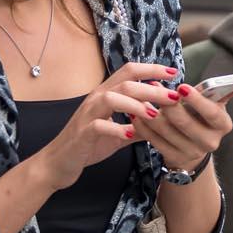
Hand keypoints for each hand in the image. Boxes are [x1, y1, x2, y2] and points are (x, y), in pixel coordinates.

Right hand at [36, 62, 184, 189]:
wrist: (58, 163)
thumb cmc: (88, 145)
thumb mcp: (119, 134)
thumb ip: (139, 126)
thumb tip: (165, 121)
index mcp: (105, 95)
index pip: (129, 72)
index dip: (151, 69)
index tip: (173, 72)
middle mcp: (96, 99)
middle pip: (126, 83)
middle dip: (152, 88)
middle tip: (174, 97)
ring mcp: (87, 115)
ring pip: (112, 98)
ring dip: (136, 105)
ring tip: (155, 115)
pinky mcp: (82, 133)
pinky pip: (99, 125)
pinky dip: (116, 128)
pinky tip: (131, 133)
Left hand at [133, 76, 232, 172]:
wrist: (193, 148)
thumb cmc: (201, 117)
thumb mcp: (214, 104)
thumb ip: (226, 90)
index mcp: (223, 125)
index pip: (212, 113)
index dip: (197, 100)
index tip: (182, 87)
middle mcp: (210, 142)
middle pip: (186, 123)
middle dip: (168, 105)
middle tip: (153, 88)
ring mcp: (192, 153)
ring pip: (167, 132)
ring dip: (152, 114)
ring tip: (141, 98)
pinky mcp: (174, 159)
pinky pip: (156, 142)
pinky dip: (145, 128)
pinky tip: (136, 115)